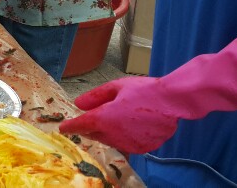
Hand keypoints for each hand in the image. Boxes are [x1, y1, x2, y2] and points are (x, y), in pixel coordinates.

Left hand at [59, 78, 177, 153]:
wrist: (172, 101)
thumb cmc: (142, 90)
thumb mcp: (115, 87)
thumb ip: (94, 97)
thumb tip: (78, 104)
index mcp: (104, 119)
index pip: (80, 126)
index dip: (70, 126)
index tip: (63, 127)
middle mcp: (114, 135)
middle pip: (94, 134)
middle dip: (92, 126)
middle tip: (97, 114)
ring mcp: (128, 144)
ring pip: (109, 141)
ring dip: (107, 132)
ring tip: (118, 117)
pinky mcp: (142, 149)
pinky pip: (126, 144)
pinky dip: (124, 137)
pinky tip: (132, 124)